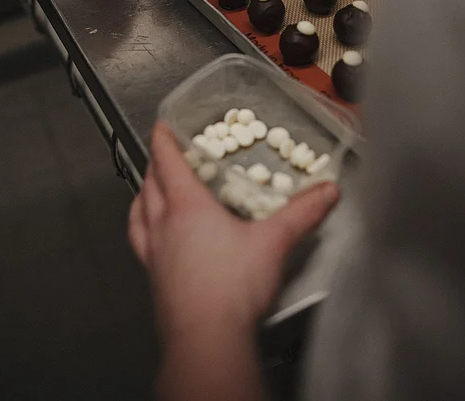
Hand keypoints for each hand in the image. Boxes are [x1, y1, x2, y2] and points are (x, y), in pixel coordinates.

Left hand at [129, 123, 338, 335]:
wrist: (207, 340)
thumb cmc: (231, 289)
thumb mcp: (274, 242)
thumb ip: (302, 213)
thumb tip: (325, 192)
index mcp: (186, 207)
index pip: (168, 162)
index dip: (164, 140)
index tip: (162, 125)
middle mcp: (163, 226)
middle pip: (149, 184)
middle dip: (155, 164)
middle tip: (163, 154)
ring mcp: (154, 254)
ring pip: (139, 213)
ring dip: (143, 195)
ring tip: (150, 190)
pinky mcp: (155, 280)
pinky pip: (140, 243)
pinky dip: (143, 229)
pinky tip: (154, 238)